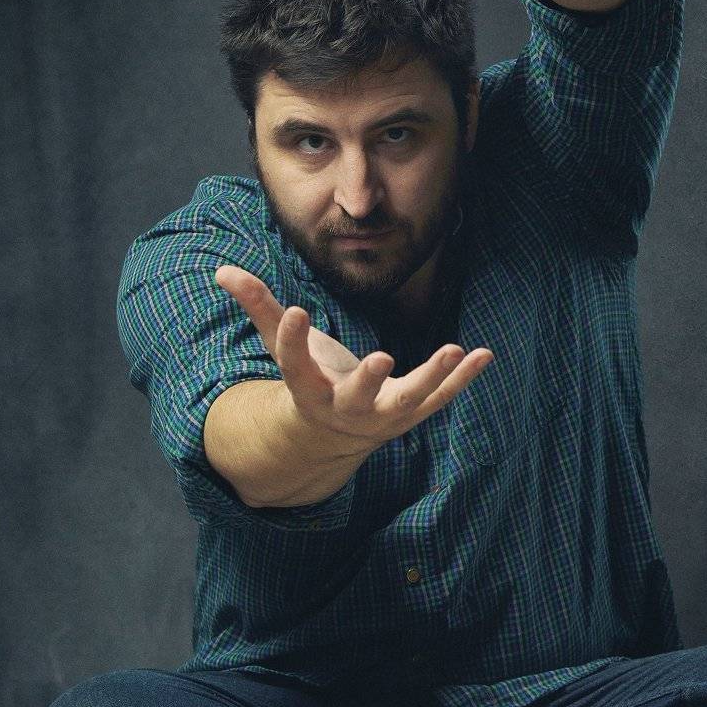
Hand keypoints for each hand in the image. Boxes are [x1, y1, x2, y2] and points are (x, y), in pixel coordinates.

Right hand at [213, 264, 494, 448]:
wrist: (332, 436)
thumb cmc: (308, 380)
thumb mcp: (282, 348)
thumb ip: (259, 309)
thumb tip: (222, 270)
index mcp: (308, 391)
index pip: (295, 366)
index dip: (293, 339)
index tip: (296, 311)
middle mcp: (346, 408)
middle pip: (357, 397)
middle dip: (369, 380)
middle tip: (383, 359)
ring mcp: (383, 415)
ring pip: (409, 400)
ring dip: (433, 377)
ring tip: (452, 349)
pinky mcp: (412, 412)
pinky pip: (441, 398)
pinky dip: (462, 378)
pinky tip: (483, 354)